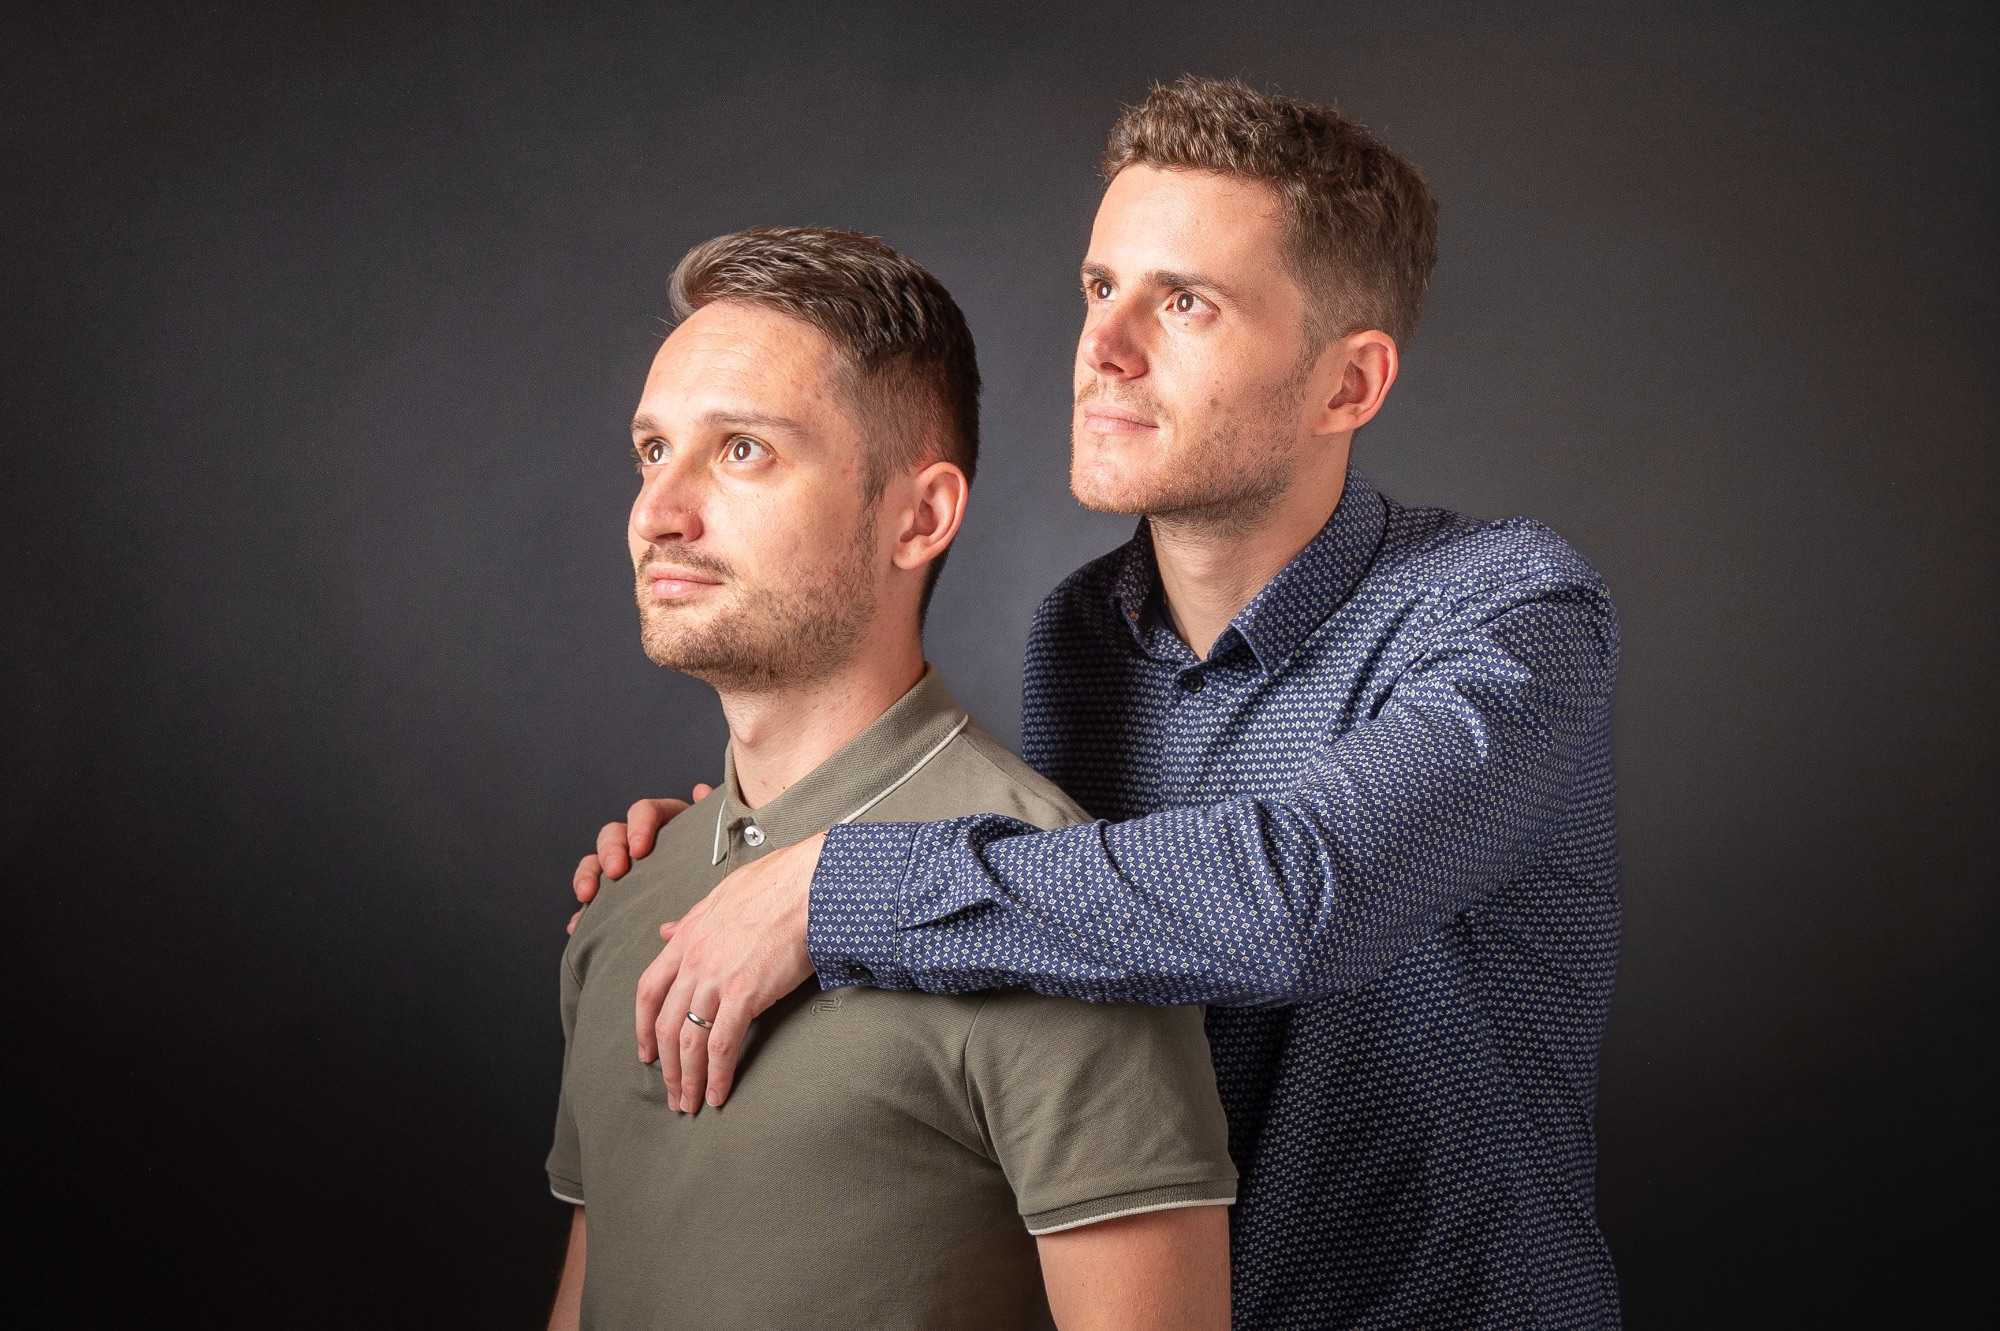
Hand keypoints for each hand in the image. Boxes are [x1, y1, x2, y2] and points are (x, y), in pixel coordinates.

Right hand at [568, 787, 712, 933]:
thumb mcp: (720, 845)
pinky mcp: (614, 897)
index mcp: (667, 822)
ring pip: (594, 862)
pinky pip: (592, 902)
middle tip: (617, 871)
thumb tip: (701, 790)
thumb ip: (711, 820)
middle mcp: (639, 841)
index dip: (639, 825)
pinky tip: (577, 926)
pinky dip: (582, 913)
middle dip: (610, 850)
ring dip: (587, 875)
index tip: (640, 848)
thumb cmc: (721, 866)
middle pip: (613, 833)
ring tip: (588, 896)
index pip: (646, 811)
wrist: (718, 907)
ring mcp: (624, 869)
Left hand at [636, 831, 824, 1110]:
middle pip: (666, 1025)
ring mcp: (715, 977)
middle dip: (666, 1066)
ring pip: (688, 1041)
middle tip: (672, 1094)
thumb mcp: (721, 896)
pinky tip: (718, 1093)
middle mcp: (692, 960)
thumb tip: (667, 930)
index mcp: (686, 938)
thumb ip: (691, 920)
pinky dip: (716, 1074)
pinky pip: (721, 1044)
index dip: (643, 1027)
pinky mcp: (744, 992)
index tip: (647, 1053)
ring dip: (687, 1079)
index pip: (649, 990)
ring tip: (691, 1103)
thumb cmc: (776, 884)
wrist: (807, 883)